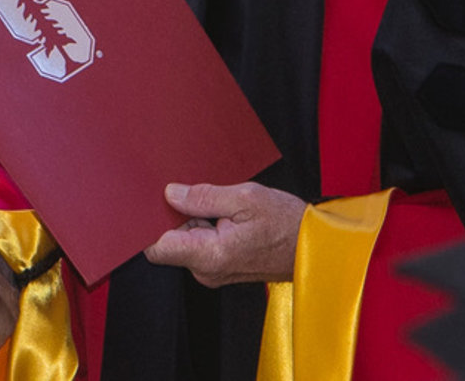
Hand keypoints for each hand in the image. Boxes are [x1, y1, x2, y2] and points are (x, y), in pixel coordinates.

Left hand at [143, 182, 307, 286]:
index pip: (156, 248)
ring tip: (216, 203)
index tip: (151, 202)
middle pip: (169, 241)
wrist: (315, 247)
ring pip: (185, 241)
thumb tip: (171, 194)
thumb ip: (203, 197)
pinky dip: (206, 227)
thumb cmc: (287, 223)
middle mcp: (207, 270)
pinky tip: (223, 213)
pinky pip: (201, 245)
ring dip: (194, 219)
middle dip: (175, 215)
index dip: (149, 224)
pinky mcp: (222, 267)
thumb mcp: (245, 198)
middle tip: (193, 192)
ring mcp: (214, 272)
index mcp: (209, 255)